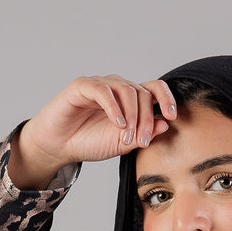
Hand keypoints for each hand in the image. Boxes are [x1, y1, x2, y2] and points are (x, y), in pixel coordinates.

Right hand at [8, 73, 178, 184]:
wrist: (60, 146)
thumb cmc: (90, 142)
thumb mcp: (121, 144)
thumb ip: (143, 135)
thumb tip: (165, 124)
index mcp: (130, 100)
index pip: (155, 89)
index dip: (166, 98)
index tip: (172, 116)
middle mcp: (118, 88)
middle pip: (143, 93)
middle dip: (146, 118)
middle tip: (141, 141)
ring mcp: (101, 85)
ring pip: (126, 90)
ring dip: (131, 115)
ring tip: (126, 136)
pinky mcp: (82, 86)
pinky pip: (103, 90)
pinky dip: (114, 107)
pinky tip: (117, 124)